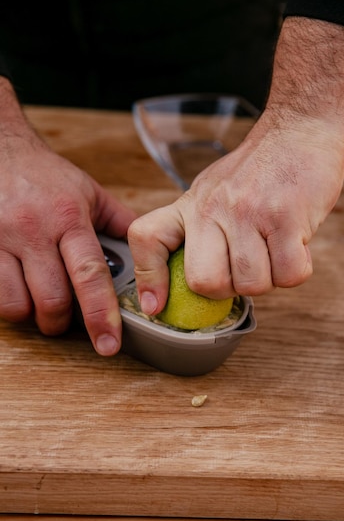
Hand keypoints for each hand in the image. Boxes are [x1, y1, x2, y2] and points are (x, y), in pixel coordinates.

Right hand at [0, 88, 136, 354]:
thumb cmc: (45, 176)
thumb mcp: (88, 193)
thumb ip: (120, 224)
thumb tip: (151, 252)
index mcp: (69, 219)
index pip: (90, 275)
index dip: (102, 315)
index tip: (109, 344)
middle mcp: (33, 230)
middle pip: (52, 299)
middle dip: (61, 323)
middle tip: (65, 320)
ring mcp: (0, 239)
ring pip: (16, 305)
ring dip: (31, 316)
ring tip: (37, 304)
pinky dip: (6, 303)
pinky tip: (15, 290)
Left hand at [128, 17, 343, 315]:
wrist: (300, 127)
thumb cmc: (259, 168)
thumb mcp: (212, 191)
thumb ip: (201, 232)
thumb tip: (198, 283)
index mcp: (190, 204)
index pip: (147, 239)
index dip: (148, 278)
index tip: (157, 305)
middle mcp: (212, 208)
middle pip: (204, 282)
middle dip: (229, 289)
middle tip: (245, 268)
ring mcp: (248, 212)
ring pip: (251, 284)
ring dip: (269, 278)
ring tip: (275, 249)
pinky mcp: (286, 217)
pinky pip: (289, 275)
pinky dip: (297, 269)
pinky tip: (296, 244)